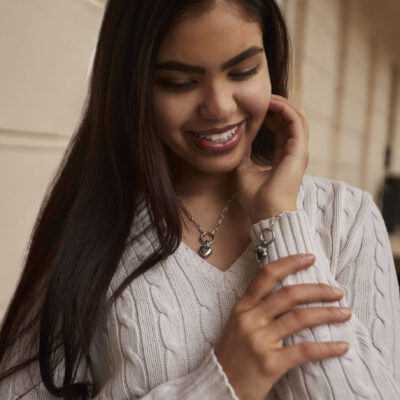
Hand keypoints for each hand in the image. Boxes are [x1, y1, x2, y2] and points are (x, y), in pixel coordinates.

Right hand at [214, 254, 350, 399]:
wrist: (219, 383)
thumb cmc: (233, 352)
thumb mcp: (238, 322)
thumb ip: (258, 307)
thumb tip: (289, 293)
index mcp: (243, 307)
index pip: (266, 276)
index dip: (289, 263)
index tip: (309, 258)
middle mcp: (251, 319)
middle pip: (289, 294)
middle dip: (317, 289)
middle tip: (337, 291)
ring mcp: (260, 341)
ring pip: (299, 318)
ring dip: (327, 314)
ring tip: (344, 313)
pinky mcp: (270, 363)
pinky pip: (304, 351)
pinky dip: (326, 347)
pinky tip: (341, 346)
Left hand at [236, 94, 308, 222]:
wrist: (265, 212)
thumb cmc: (256, 197)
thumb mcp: (245, 169)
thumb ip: (244, 155)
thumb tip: (237, 141)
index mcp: (283, 157)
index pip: (282, 129)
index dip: (272, 115)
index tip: (257, 106)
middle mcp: (294, 152)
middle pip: (290, 120)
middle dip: (277, 106)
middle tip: (261, 96)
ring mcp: (299, 151)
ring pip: (297, 118)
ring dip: (283, 104)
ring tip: (267, 96)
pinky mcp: (299, 151)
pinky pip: (296, 122)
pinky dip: (285, 110)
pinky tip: (271, 103)